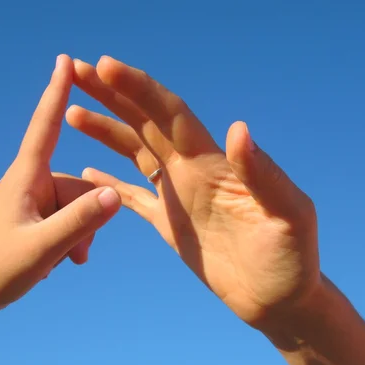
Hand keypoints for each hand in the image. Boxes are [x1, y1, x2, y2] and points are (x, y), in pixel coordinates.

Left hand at [0, 55, 120, 324]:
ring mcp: (32, 201)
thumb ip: (79, 222)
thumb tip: (115, 195)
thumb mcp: (42, 248)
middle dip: (86, 218)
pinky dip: (71, 237)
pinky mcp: (34, 217)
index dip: (57, 92)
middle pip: (77, 185)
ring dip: (79, 233)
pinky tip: (64, 260)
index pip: (45, 126)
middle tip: (76, 255)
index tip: (66, 60)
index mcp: (27, 178)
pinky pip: (66, 217)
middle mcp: (31, 183)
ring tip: (68, 261)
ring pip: (76, 205)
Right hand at [67, 56, 319, 328]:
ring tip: (72, 111)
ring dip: (106, 130)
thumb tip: (238, 129)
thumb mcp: (288, 216)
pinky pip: (134, 196)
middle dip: (112, 95)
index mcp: (214, 164)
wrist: (280, 298)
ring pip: (135, 152)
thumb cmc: (292, 260)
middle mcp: (192, 171)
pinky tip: (86, 170)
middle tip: (77, 69)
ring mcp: (179, 196)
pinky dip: (109, 182)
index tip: (106, 66)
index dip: (139, 89)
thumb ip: (263, 175)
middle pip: (145, 122)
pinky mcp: (169, 224)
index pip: (170, 115)